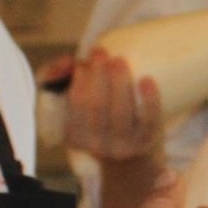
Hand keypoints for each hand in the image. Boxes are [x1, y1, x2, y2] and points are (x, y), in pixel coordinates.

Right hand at [63, 46, 164, 163]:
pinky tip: (147, 80)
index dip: (78, 79)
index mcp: (75, 135)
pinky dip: (149, 100)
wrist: (131, 156)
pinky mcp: (146, 141)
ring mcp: (123, 145)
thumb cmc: (97, 117)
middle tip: (100, 51)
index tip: (82, 62)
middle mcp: (97, 145)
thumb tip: (67, 62)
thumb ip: (58, 77)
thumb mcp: (73, 103)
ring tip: (119, 60)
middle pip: (96, 107)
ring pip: (121, 113)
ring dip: (120, 83)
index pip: (75, 104)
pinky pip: (149, 121)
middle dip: (97, 75)